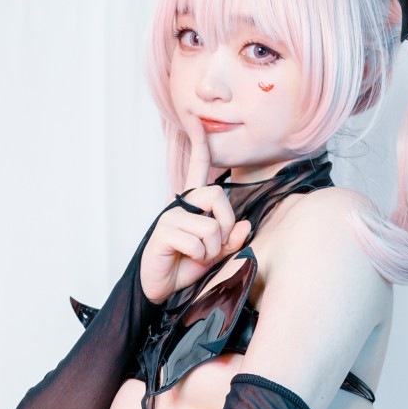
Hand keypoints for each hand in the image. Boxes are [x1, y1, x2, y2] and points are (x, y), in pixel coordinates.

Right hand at [139, 112, 251, 303]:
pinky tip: (186, 258)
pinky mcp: (164, 231)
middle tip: (217, 243)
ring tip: (199, 256)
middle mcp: (181, 204)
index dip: (199, 144)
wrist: (161, 288)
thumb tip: (246, 225)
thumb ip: (231, 239)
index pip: (197, 168)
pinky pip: (197, 241)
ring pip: (210, 225)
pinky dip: (199, 255)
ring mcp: (171, 216)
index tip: (197, 120)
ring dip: (211, 248)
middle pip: (216, 194)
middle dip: (226, 222)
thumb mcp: (216, 253)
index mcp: (193, 204)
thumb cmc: (186, 266)